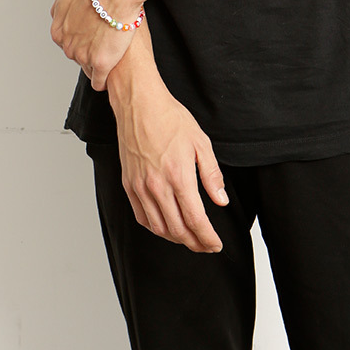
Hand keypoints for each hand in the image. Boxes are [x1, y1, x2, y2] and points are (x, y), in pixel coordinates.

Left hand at [49, 0, 141, 89]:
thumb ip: (61, 5)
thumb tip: (59, 12)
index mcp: (58, 30)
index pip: (67, 42)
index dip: (82, 37)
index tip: (93, 34)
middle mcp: (67, 45)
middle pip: (77, 55)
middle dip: (89, 50)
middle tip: (105, 42)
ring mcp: (83, 55)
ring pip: (88, 68)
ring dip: (98, 64)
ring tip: (111, 58)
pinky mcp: (101, 63)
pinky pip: (99, 81)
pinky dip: (104, 80)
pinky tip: (110, 75)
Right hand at [111, 79, 228, 253]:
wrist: (140, 104)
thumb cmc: (170, 118)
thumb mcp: (201, 142)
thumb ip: (211, 175)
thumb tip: (221, 200)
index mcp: (179, 176)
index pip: (196, 220)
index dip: (208, 238)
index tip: (216, 244)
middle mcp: (158, 186)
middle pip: (178, 230)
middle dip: (195, 243)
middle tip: (206, 245)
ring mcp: (141, 187)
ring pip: (159, 228)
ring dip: (176, 238)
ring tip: (189, 238)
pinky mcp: (128, 185)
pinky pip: (141, 217)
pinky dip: (155, 228)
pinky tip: (165, 226)